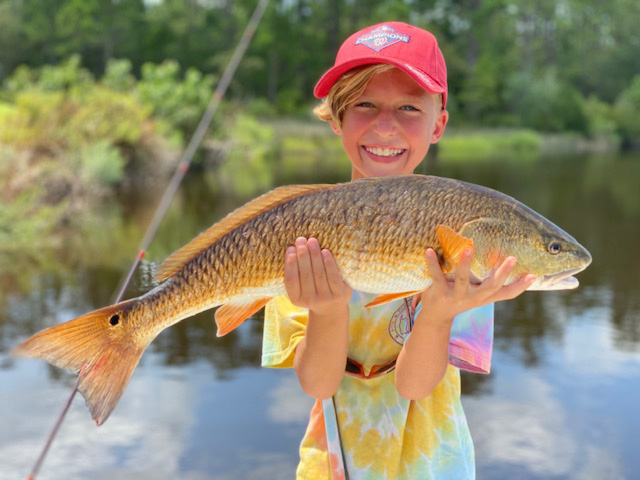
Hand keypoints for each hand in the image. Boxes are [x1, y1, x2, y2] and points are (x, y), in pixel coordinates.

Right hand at [284, 237, 351, 314]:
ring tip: (312, 241)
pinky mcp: (339, 294)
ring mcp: (325, 298)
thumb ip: (297, 272)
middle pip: (305, 274)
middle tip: (300, 240)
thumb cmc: (313, 290)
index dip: (290, 264)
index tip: (290, 248)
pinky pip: (333, 276)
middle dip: (302, 255)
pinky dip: (329, 263)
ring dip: (315, 255)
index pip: (291, 280)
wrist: (332, 307)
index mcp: (296, 299)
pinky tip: (325, 251)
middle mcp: (310, 300)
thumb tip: (295, 246)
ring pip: (319, 273)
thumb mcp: (301, 287)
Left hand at [420, 247, 535, 322]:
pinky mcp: (438, 292)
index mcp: (484, 296)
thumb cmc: (461, 298)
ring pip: (462, 280)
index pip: (506, 293)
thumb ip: (492, 285)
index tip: (533, 275)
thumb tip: (513, 266)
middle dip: (502, 273)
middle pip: (491, 287)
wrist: (436, 317)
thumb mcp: (479, 294)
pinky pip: (436, 276)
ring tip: (468, 248)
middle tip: (512, 258)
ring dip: (465, 264)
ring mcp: (455, 295)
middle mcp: (473, 297)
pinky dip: (432, 263)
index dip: (520, 286)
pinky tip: (429, 251)